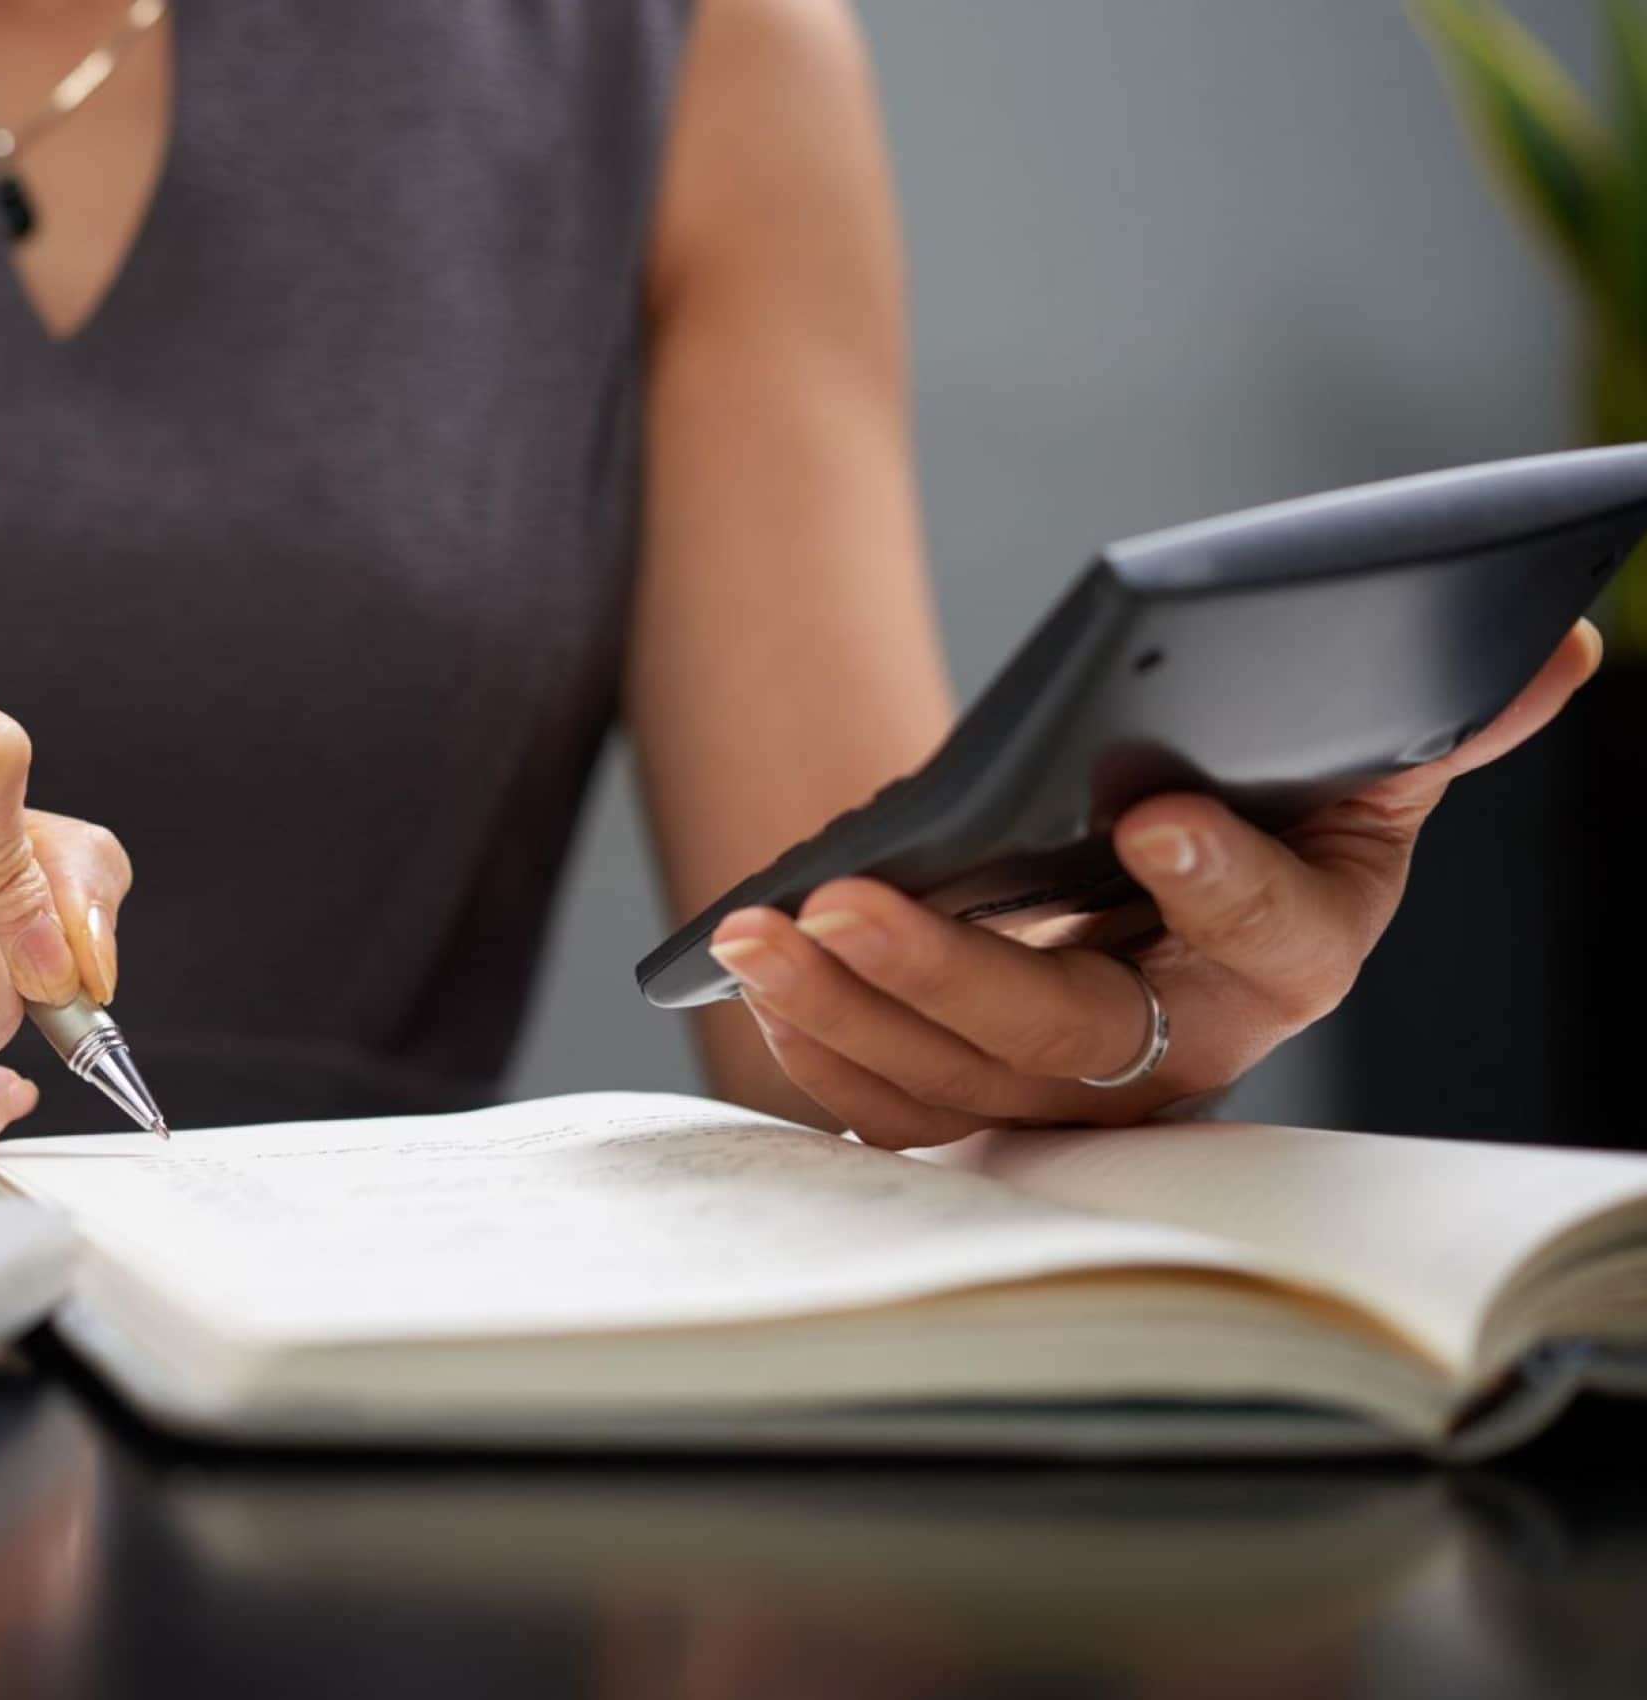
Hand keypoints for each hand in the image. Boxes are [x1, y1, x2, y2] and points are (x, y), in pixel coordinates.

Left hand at [708, 620, 1603, 1146]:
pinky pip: (894, 1108)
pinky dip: (824, 1048)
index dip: (1224, 884)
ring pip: (957, 1086)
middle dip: (952, 975)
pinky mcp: (981, 1101)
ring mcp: (1074, 1095)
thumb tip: (1548, 639)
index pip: (1275, 941)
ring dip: (850, 1010)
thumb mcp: (1353, 757)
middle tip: (849, 900)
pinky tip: (764, 974)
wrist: (1165, 893)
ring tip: (762, 929)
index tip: (1151, 811)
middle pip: (1071, 1041)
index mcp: (1297, 955)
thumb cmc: (1260, 813)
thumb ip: (1433, 716)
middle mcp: (1185, 1049)